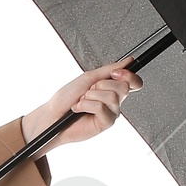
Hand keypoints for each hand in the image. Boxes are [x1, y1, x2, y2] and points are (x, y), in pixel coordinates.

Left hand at [22, 59, 141, 149]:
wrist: (52, 115)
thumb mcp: (88, 78)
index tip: (115, 73)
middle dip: (101, 85)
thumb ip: (109, 70)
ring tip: (82, 101)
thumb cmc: (66, 98)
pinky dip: (86, 105)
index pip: (133, 81)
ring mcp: (111, 112)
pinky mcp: (105, 123)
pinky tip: (79, 110)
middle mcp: (114, 100)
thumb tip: (128, 61)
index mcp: (111, 88)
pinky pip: (101, 108)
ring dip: (91, 96)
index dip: (129, 75)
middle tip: (88, 91)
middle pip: (124, 87)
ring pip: (111, 96)